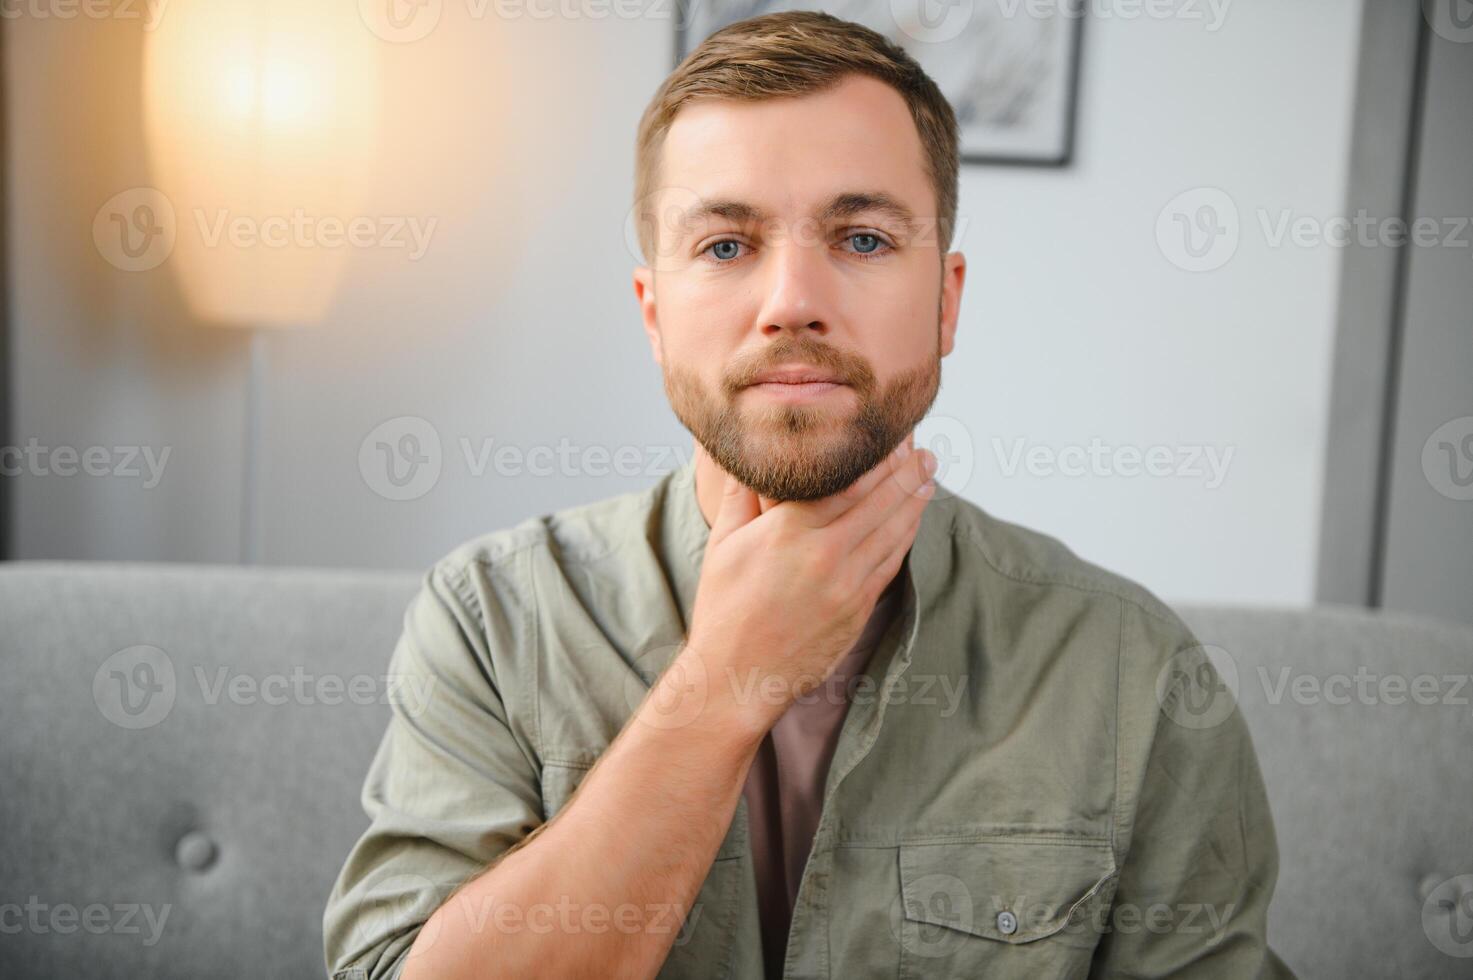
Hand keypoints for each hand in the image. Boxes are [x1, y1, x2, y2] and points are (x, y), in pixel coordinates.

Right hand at [680, 437, 937, 735]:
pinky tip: (912, 520)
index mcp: (788, 531)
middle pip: (880, 501)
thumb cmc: (725, 610)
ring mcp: (847, 585)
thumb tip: (750, 454)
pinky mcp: (858, 610)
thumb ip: (742, 494)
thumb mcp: (724, 543)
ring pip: (893, 531)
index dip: (877, 457)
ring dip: (915, 501)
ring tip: (928, 477)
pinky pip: (891, 563)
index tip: (893, 436)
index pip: (848, 481)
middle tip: (924, 449)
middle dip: (907, 472)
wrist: (736, 678)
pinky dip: (906, 537)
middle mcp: (825, 554)